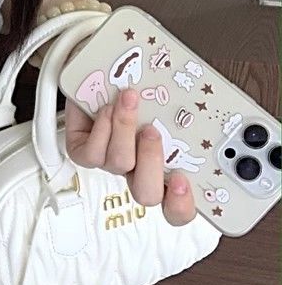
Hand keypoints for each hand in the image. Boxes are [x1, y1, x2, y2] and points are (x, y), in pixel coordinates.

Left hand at [63, 87, 197, 226]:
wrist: (97, 76)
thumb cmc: (135, 89)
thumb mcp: (167, 101)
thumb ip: (184, 113)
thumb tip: (202, 105)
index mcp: (163, 168)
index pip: (177, 207)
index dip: (181, 204)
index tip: (182, 180)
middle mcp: (135, 171)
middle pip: (147, 194)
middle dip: (151, 161)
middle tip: (152, 131)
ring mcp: (108, 164)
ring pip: (119, 165)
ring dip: (125, 130)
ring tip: (128, 102)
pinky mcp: (82, 153)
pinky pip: (91, 154)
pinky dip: (101, 128)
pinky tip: (106, 109)